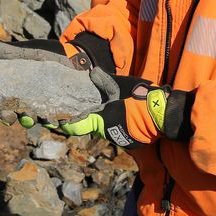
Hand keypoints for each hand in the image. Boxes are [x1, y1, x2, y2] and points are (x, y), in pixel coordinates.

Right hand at [0, 38, 89, 128]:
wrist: (80, 60)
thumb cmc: (52, 54)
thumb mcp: (31, 51)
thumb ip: (10, 51)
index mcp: (12, 85)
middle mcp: (23, 99)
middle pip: (7, 114)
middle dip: (6, 116)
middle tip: (10, 113)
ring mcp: (39, 108)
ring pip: (28, 120)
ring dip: (28, 120)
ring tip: (34, 115)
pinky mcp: (57, 113)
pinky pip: (52, 121)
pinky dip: (53, 120)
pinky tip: (57, 118)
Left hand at [54, 69, 176, 147]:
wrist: (162, 115)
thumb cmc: (140, 98)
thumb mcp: (121, 85)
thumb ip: (104, 81)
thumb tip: (92, 72)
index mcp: (101, 120)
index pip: (76, 126)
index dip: (64, 125)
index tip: (53, 123)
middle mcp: (107, 133)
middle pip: (92, 127)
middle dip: (90, 119)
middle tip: (89, 109)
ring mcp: (119, 140)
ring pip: (106, 131)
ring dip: (106, 123)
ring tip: (112, 111)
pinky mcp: (130, 143)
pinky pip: (118, 134)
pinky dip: (118, 127)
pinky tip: (125, 118)